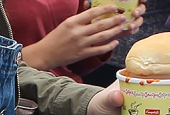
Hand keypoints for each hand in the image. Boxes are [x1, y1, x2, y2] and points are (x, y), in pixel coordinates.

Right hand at [21, 5, 140, 70]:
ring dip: (114, 31)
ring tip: (121, 27)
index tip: (114, 7)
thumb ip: (80, 19)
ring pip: (102, 37)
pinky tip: (116, 42)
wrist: (46, 53)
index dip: (104, 9)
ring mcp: (81, 44)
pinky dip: (109, 46)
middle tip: (123, 17)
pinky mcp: (83, 54)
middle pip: (100, 25)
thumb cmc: (56, 37)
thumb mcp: (66, 24)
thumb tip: (92, 9)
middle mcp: (77, 32)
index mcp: (72, 22)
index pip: (91, 13)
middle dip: (113, 20)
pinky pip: (100, 49)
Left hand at [83, 0, 146, 34]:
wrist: (99, 30)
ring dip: (136, 22)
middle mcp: (130, 9)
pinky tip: (130, 30)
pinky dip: (133, 30)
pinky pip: (135, 29)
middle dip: (140, 10)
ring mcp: (131, 19)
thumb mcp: (96, 9)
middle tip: (134, 13)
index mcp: (125, 1)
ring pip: (139, 20)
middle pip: (141, 8)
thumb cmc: (98, 15)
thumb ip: (93, 5)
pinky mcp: (130, 28)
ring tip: (130, 26)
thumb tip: (87, 3)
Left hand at [86, 81, 169, 114]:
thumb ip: (111, 98)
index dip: (169, 74)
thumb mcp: (103, 100)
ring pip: (165, 103)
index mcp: (134, 82)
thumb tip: (118, 96)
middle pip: (165, 89)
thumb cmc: (98, 106)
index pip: (154, 74)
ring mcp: (145, 106)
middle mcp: (142, 92)